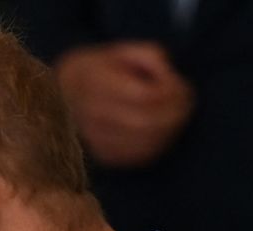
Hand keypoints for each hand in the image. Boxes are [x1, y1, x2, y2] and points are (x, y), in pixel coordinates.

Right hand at [55, 41, 194, 167]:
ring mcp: (94, 139)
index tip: (181, 84)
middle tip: (187, 102)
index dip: (169, 92)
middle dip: (174, 113)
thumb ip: (151, 57)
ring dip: (169, 131)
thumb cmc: (102, 70)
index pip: (143, 96)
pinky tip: (162, 132)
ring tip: (178, 115)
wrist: (65, 95)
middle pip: (145, 123)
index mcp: (95, 83)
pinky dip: (157, 145)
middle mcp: (91, 114)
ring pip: (143, 143)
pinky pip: (137, 157)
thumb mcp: (124, 51)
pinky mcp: (102, 156)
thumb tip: (170, 80)